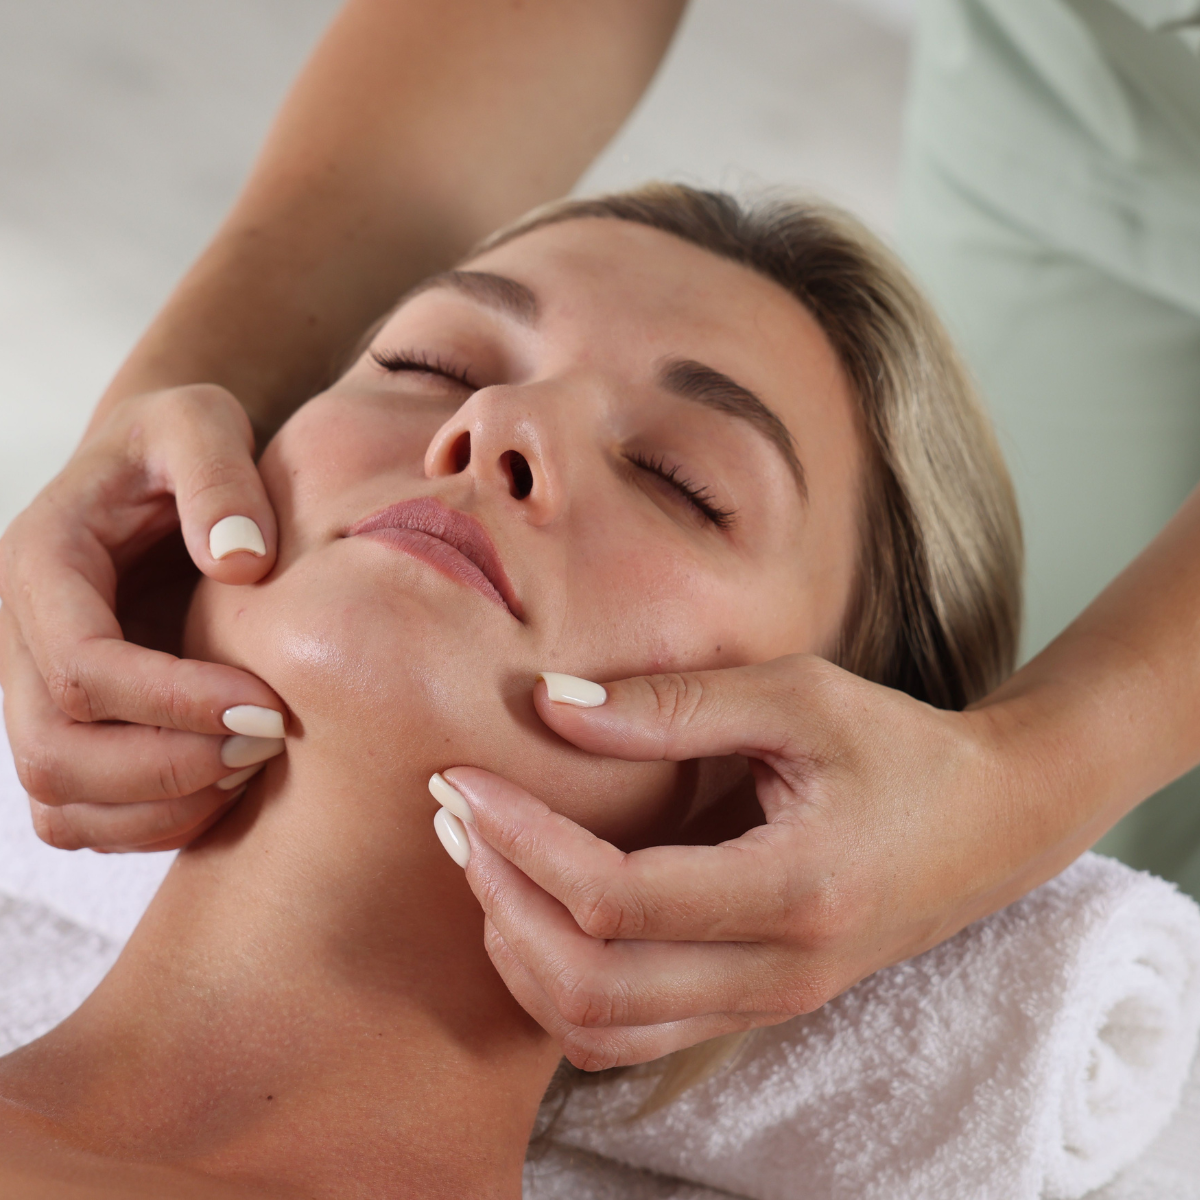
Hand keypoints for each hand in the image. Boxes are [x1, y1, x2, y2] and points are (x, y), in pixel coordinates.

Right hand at [0, 385, 285, 851]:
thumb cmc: (183, 443)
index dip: (174, 704)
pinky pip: (83, 814)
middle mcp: (19, 635)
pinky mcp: (72, 724)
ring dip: (161, 808)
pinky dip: (152, 823)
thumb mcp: (202, 420)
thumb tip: (241, 562)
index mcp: (40, 562)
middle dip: (167, 767)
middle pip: (52, 752)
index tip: (268, 708)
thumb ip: (217, 474)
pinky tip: (227, 786)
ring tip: (252, 766)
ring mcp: (36, 687)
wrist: (160, 472)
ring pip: (60, 798)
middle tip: (268, 743)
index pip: (80, 668)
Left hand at [437, 656, 1061, 1069]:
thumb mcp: (797, 698)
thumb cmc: (900, 746)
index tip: (463, 779)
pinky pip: (626, 1033)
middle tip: (454, 816)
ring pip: (596, 1028)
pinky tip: (537, 909)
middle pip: (588, 983)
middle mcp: (777, 972)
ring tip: (481, 860)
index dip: (518, 839)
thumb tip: (549, 704)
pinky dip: (559, 986)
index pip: (613, 897)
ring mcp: (765, 1004)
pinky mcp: (753, 1006)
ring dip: (519, 952)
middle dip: (498, 897)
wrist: (992, 823)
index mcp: (794, 890)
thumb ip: (673, 705)